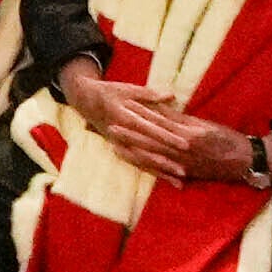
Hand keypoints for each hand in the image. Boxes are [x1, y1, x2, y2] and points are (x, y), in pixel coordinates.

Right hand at [65, 81, 222, 176]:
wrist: (85, 101)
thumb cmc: (109, 92)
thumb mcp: (127, 89)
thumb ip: (150, 95)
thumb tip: (172, 96)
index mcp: (123, 116)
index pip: (148, 129)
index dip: (167, 137)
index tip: (185, 144)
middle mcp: (120, 134)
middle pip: (146, 150)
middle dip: (166, 162)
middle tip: (185, 170)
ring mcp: (118, 144)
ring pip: (142, 161)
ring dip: (161, 172)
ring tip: (179, 182)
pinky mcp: (120, 150)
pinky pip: (137, 164)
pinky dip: (153, 173)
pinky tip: (168, 180)